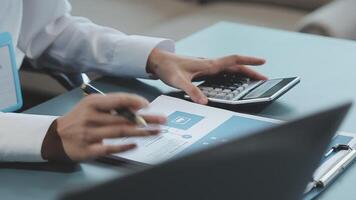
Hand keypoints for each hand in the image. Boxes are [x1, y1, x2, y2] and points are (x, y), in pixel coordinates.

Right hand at [54, 93, 165, 160]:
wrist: (56, 136)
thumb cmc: (80, 117)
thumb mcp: (92, 105)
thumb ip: (112, 104)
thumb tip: (138, 106)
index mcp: (92, 103)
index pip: (117, 100)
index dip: (134, 101)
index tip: (148, 105)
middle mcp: (90, 118)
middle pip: (123, 118)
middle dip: (146, 119)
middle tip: (163, 120)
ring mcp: (89, 135)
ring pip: (120, 132)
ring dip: (141, 132)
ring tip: (156, 131)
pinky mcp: (88, 150)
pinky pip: (110, 148)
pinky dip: (124, 147)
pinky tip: (136, 145)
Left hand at [147, 48, 266, 103]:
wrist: (159, 61)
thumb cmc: (168, 68)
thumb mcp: (179, 81)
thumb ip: (192, 91)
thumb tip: (204, 102)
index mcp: (208, 65)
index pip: (233, 60)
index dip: (249, 61)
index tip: (262, 62)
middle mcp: (210, 64)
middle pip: (236, 66)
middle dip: (251, 71)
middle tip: (264, 78)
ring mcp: (207, 67)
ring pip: (230, 69)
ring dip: (243, 73)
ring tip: (253, 81)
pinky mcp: (203, 71)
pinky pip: (222, 73)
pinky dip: (232, 76)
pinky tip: (234, 82)